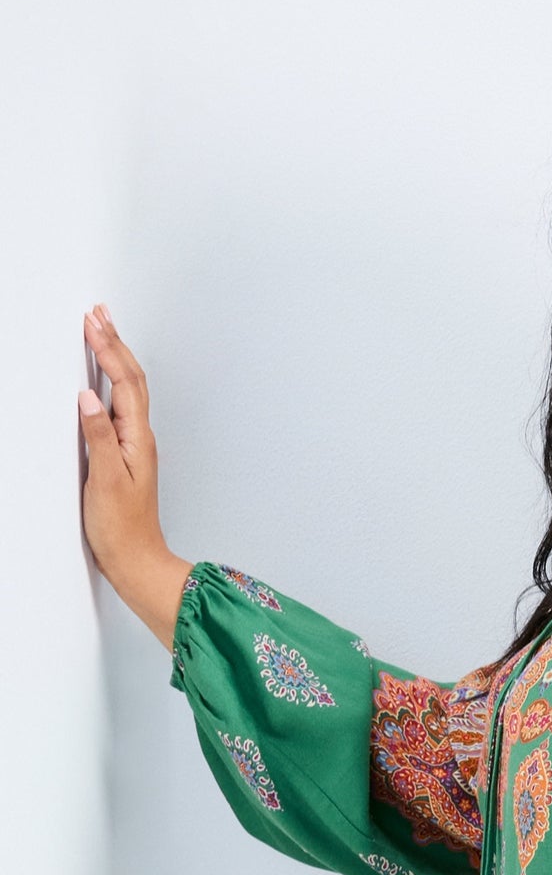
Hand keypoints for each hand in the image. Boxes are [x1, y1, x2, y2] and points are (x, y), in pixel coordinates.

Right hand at [79, 304, 171, 579]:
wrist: (137, 561)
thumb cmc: (122, 529)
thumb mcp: (104, 480)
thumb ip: (97, 437)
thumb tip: (88, 398)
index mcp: (137, 440)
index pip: (124, 382)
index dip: (108, 349)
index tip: (92, 322)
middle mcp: (140, 439)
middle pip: (131, 380)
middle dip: (114, 344)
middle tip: (99, 313)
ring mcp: (135, 448)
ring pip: (128, 392)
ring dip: (115, 359)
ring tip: (102, 333)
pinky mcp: (125, 458)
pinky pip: (120, 409)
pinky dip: (111, 385)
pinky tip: (103, 382)